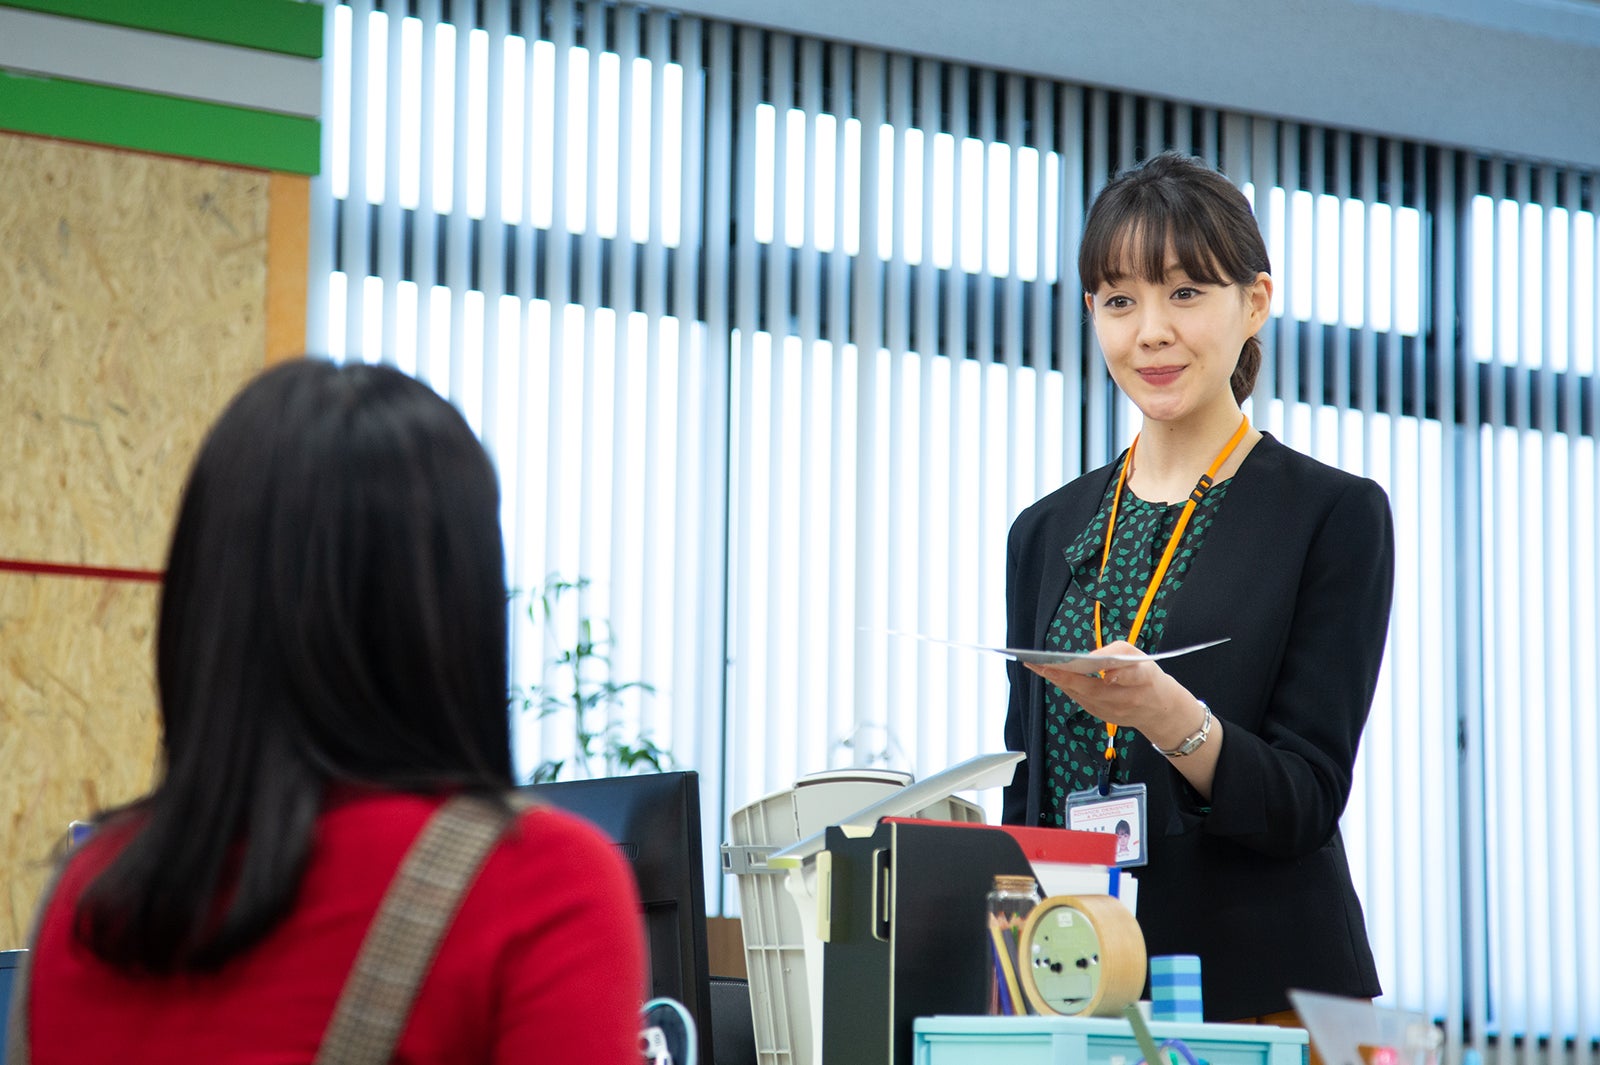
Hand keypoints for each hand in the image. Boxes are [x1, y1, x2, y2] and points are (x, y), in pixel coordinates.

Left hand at [1025, 641, 1191, 739]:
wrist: (1159, 709)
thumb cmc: (1146, 675)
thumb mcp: (1140, 657)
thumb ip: (1118, 655)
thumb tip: (1093, 661)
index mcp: (1143, 679)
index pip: (1129, 675)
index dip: (1112, 672)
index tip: (1089, 663)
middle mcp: (1129, 699)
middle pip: (1094, 689)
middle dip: (1065, 677)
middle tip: (1039, 664)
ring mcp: (1115, 712)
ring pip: (1083, 697)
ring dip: (1059, 682)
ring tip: (1037, 666)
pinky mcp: (1105, 718)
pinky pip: (1082, 701)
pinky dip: (1067, 688)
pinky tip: (1052, 676)